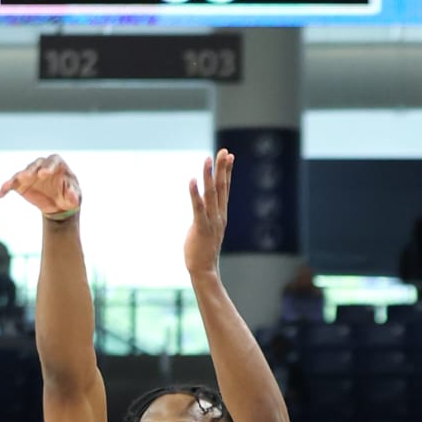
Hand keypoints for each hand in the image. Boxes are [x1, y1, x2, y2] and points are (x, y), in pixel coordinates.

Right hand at [0, 153, 80, 221]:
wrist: (58, 205)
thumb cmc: (68, 196)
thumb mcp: (74, 197)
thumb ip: (74, 195)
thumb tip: (72, 196)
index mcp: (57, 164)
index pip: (53, 161)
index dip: (48, 167)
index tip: (44, 174)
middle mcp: (42, 166)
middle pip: (35, 165)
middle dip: (30, 170)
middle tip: (27, 176)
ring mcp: (30, 174)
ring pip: (22, 173)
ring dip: (17, 178)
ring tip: (11, 184)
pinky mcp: (21, 183)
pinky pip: (11, 184)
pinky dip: (5, 188)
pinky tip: (0, 194)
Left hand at [183, 150, 231, 277]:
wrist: (204, 270)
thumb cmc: (203, 250)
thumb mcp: (207, 228)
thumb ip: (207, 215)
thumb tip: (203, 205)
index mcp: (221, 214)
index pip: (225, 189)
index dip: (227, 171)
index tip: (229, 155)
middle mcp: (219, 215)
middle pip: (221, 187)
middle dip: (222, 168)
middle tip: (224, 151)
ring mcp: (211, 221)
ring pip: (211, 194)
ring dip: (210, 175)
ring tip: (209, 159)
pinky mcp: (201, 228)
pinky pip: (198, 207)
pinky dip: (195, 193)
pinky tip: (193, 179)